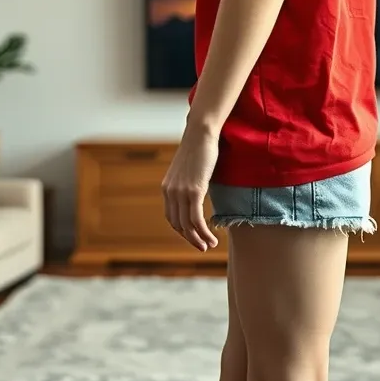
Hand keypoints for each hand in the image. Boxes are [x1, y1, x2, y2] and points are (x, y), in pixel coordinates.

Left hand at [161, 125, 219, 251]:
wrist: (200, 133)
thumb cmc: (199, 148)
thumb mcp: (189, 170)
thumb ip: (189, 183)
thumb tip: (197, 192)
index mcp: (167, 188)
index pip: (171, 218)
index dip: (183, 231)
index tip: (194, 237)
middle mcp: (170, 192)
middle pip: (178, 225)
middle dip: (190, 239)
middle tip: (203, 247)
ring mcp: (181, 192)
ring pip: (187, 225)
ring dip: (199, 240)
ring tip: (210, 246)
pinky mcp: (194, 191)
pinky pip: (196, 219)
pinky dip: (204, 232)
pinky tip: (213, 238)